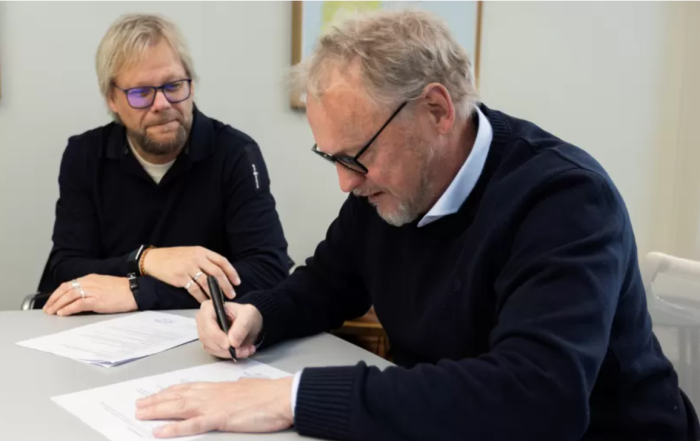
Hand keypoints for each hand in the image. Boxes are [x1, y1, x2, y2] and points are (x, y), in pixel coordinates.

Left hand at [43, 275, 136, 315]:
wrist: (136, 291)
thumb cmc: (123, 290)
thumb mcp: (104, 286)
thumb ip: (92, 289)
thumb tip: (80, 298)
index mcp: (91, 278)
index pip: (69, 284)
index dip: (58, 293)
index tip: (52, 300)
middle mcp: (89, 282)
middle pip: (65, 289)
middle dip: (54, 299)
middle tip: (48, 308)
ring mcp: (93, 291)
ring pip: (69, 295)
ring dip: (58, 304)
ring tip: (52, 312)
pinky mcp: (97, 300)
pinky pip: (78, 304)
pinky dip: (68, 308)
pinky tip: (63, 313)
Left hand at [135, 376, 293, 436]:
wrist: (282, 396)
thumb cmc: (270, 395)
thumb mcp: (248, 389)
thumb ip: (236, 392)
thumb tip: (232, 392)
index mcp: (220, 388)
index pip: (189, 388)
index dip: (170, 392)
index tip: (156, 394)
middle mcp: (213, 394)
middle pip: (179, 396)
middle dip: (157, 400)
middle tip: (139, 404)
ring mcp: (215, 405)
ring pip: (180, 407)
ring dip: (158, 410)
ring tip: (141, 414)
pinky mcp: (220, 419)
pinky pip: (192, 425)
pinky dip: (174, 429)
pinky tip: (160, 432)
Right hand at [143, 246, 239, 302]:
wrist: (154, 259)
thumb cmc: (174, 257)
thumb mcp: (192, 252)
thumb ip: (205, 260)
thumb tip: (220, 273)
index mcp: (202, 251)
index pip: (222, 261)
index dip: (231, 272)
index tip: (237, 282)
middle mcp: (197, 258)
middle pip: (217, 273)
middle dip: (226, 285)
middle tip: (232, 294)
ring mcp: (188, 268)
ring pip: (207, 282)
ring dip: (215, 292)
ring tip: (220, 299)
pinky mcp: (180, 277)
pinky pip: (194, 289)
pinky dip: (201, 297)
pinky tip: (205, 301)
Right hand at [197, 300, 262, 358]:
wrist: (249, 324)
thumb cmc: (246, 315)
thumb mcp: (249, 315)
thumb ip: (242, 326)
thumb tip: (232, 341)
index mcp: (209, 307)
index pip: (207, 322)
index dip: (216, 335)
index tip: (229, 344)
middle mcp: (203, 319)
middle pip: (206, 337)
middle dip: (224, 347)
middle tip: (241, 349)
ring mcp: (205, 332)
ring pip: (211, 347)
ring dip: (228, 352)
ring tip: (246, 350)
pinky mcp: (208, 343)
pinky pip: (214, 352)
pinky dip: (228, 354)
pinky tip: (241, 351)